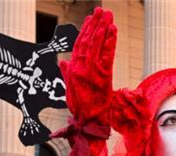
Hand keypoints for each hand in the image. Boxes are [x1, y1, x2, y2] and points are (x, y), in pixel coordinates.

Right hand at [61, 8, 115, 123]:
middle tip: (103, 11)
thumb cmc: (82, 109)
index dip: (86, 31)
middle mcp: (80, 68)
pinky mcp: (100, 78)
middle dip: (95, 25)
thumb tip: (63, 61)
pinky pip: (106, 55)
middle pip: (88, 41)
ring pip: (96, 45)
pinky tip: (113, 30)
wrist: (87, 125)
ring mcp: (89, 72)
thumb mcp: (71, 89)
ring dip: (102, 28)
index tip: (91, 19)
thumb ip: (67, 73)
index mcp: (73, 69)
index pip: (80, 45)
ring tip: (108, 16)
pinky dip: (109, 41)